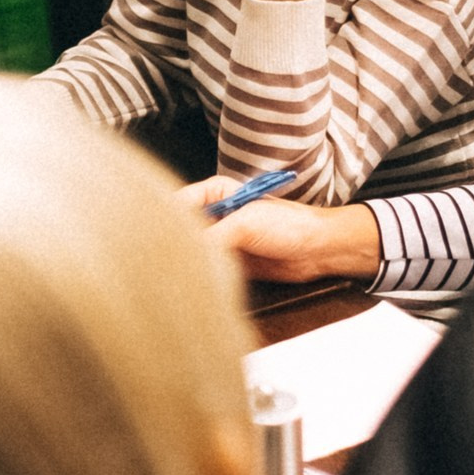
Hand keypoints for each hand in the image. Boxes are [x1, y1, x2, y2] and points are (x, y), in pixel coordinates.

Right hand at [181, 182, 381, 284]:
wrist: (317, 249)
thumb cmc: (290, 225)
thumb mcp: (245, 224)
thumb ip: (212, 237)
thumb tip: (184, 253)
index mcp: (215, 193)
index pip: (178, 203)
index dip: (166, 220)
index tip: (155, 238)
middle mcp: (214, 214)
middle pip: (182, 228)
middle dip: (175, 244)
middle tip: (163, 261)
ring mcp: (220, 238)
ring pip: (192, 250)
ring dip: (187, 261)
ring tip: (177, 273)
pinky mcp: (228, 261)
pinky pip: (206, 267)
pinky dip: (199, 274)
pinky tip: (193, 281)